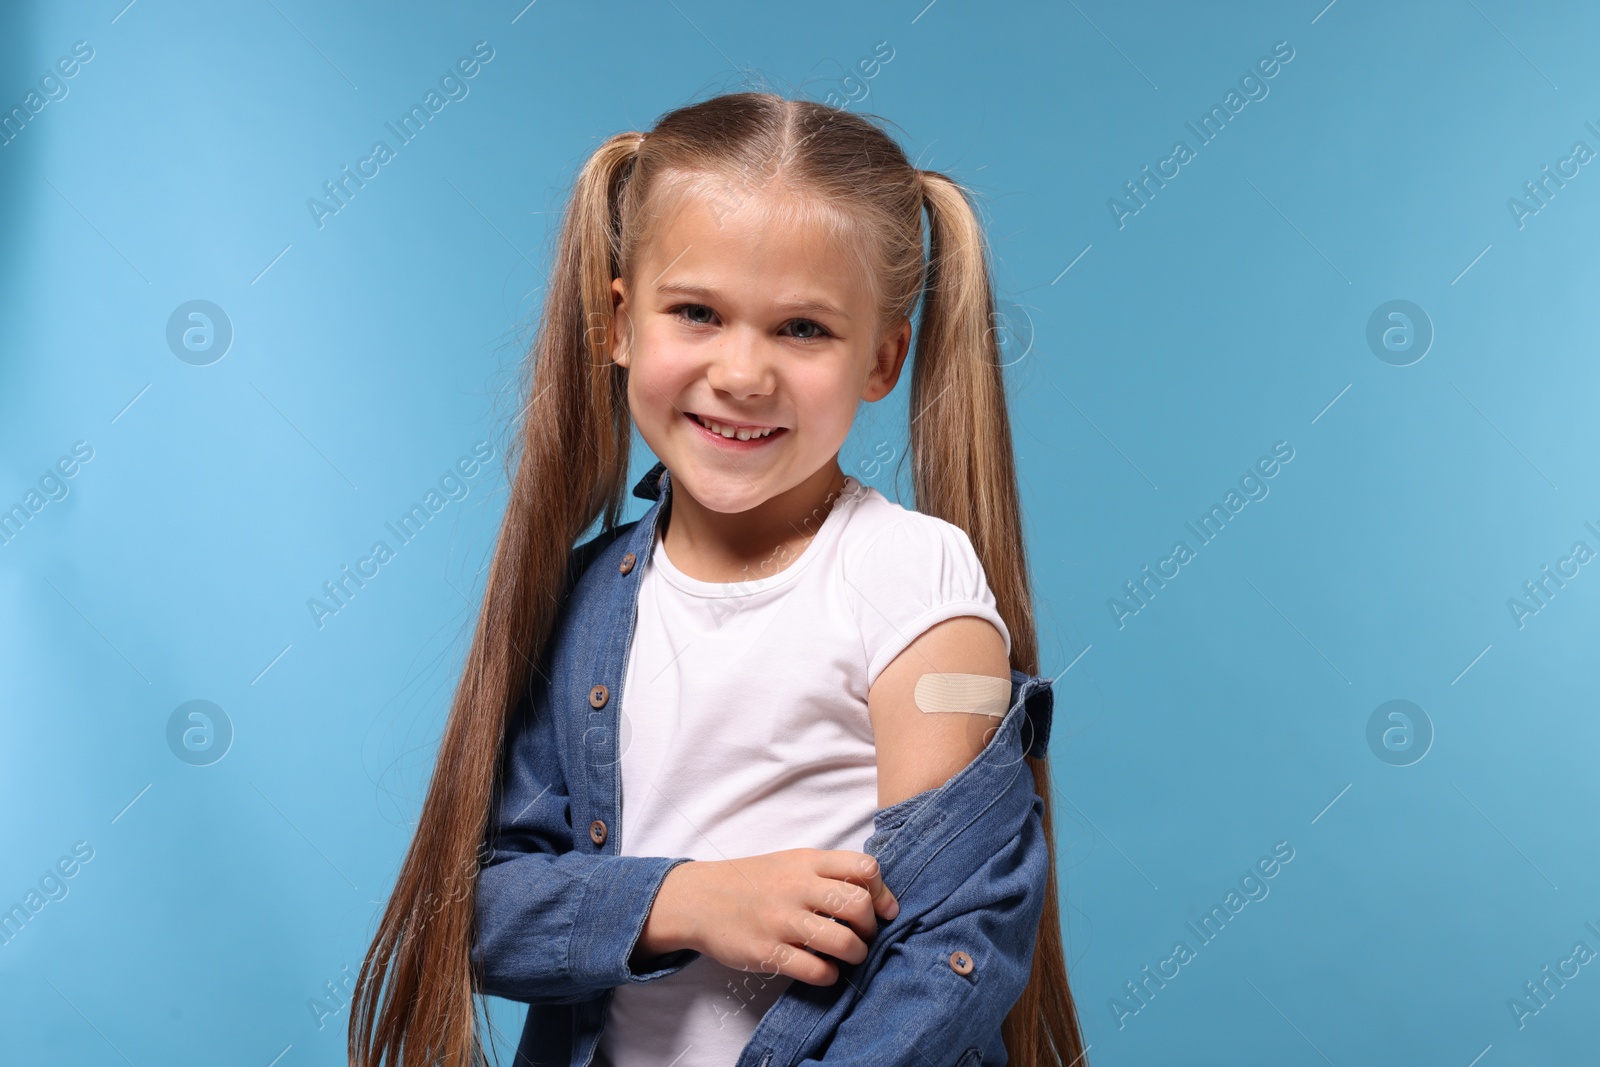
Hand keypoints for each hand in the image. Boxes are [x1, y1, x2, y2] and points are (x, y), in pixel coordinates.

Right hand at [639, 850, 899, 986]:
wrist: (699, 899)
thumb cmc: (754, 881)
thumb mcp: (791, 862)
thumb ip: (829, 873)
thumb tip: (880, 901)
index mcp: (806, 862)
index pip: (865, 868)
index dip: (882, 892)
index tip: (882, 910)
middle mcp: (796, 888)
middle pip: (859, 906)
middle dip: (871, 928)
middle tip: (864, 936)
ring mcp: (781, 921)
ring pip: (843, 942)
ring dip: (856, 955)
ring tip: (849, 956)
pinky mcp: (767, 952)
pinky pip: (816, 970)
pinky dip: (829, 975)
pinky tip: (824, 970)